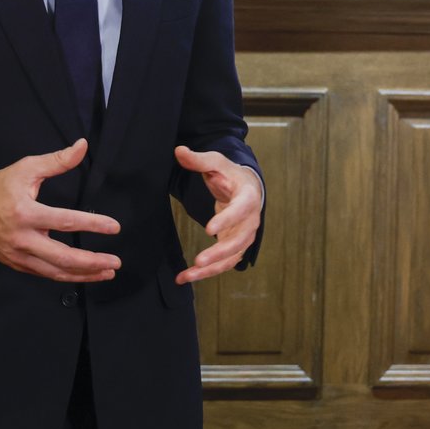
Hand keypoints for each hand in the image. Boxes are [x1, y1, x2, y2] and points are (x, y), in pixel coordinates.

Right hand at [0, 139, 121, 281]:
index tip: (114, 227)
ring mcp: (19, 255)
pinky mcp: (18, 264)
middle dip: (92, 262)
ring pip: (56, 271)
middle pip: (62, 257)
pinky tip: (84, 274)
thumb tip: (81, 147)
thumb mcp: (25, 169)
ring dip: (84, 274)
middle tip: (116, 261)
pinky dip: (67, 276)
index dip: (93, 225)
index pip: (66, 221)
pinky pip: (46, 274)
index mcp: (26, 213)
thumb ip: (56, 160)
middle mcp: (23, 238)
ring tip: (107, 272)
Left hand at [173, 146, 262, 284]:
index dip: (227, 220)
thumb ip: (198, 160)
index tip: (210, 229)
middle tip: (199, 260)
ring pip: (232, 257)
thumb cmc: (230, 175)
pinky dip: (207, 273)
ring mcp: (244, 236)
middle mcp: (251, 221)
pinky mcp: (236, 247)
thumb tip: (179, 151)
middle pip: (239, 240)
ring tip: (189, 275)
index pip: (241, 210)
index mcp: (248, 198)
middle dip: (219, 252)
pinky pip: (224, 264)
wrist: (247, 189)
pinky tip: (185, 277)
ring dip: (211, 268)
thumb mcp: (216, 163)